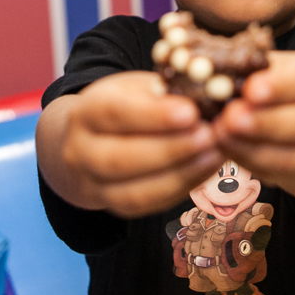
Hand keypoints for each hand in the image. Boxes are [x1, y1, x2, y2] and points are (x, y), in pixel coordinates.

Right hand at [47, 71, 223, 217]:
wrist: (87, 141)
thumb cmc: (122, 106)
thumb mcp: (134, 88)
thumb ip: (161, 92)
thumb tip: (203, 97)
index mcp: (85, 112)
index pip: (114, 114)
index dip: (153, 115)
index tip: (191, 112)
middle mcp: (80, 152)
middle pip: (120, 158)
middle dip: (171, 149)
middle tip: (210, 136)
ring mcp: (93, 184)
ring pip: (134, 190)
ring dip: (180, 174)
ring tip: (215, 153)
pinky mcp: (113, 206)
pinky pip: (147, 205)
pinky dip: (181, 188)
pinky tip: (206, 168)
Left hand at [211, 51, 294, 189]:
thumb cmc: (275, 84)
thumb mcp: (269, 67)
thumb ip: (248, 68)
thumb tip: (210, 67)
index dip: (279, 87)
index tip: (251, 90)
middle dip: (266, 123)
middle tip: (230, 118)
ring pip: (294, 156)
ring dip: (253, 148)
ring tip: (220, 134)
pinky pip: (277, 172)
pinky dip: (248, 162)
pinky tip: (224, 148)